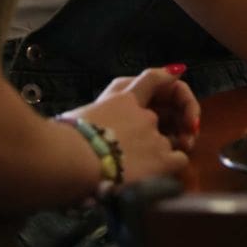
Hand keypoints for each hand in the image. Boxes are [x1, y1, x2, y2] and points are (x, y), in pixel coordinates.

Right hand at [63, 65, 198, 187]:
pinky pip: (180, 159)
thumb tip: (74, 125)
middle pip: (157, 120)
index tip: (177, 72)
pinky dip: (172, 165)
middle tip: (140, 150)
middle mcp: (143, 115)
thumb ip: (87, 119)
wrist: (74, 160)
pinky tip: (157, 174)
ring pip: (168, 142)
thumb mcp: (74, 118)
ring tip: (142, 169)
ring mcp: (155, 136)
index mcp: (121, 99)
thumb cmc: (66, 139)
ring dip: (160, 152)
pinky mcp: (163, 160)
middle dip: (154, 132)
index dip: (166, 75)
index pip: (150, 79)